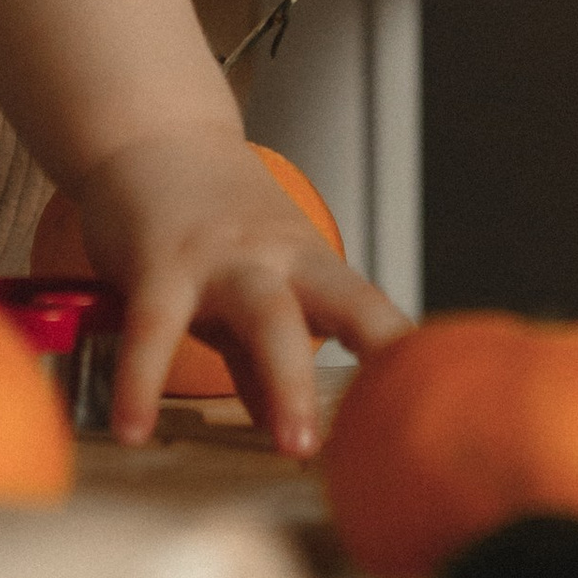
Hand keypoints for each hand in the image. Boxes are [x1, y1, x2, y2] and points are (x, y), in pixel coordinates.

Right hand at [67, 124, 407, 453]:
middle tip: (387, 436)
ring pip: (266, 315)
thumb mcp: (247, 281)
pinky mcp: (158, 262)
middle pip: (334, 306)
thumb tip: (277, 425)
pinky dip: (142, 382)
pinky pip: (155, 329)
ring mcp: (219, 257)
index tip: (444, 405)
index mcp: (307, 263)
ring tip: (293, 447)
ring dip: (287, 382)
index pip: (371, 310)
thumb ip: (256, 358)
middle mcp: (275, 256)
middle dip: (384, 368)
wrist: (148, 131)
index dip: (408, 355)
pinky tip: (133, 429)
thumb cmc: (205, 214)